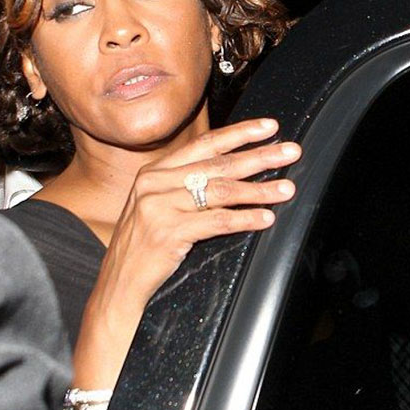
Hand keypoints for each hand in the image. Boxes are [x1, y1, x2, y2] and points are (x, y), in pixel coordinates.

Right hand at [72, 118, 300, 389]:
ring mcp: (160, 206)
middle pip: (218, 165)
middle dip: (259, 157)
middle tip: (290, 152)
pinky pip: (216, 221)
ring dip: (259, 190)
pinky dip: (245, 219)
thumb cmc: (145, 243)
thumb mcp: (158, 203)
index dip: (240, 133)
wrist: (118, 282)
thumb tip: (233, 167)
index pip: (205, 144)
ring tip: (286, 189)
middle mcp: (156, 182)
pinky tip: (265, 218)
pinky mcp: (168, 232)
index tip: (269, 127)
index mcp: (156, 170)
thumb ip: (185, 183)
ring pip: (221, 192)